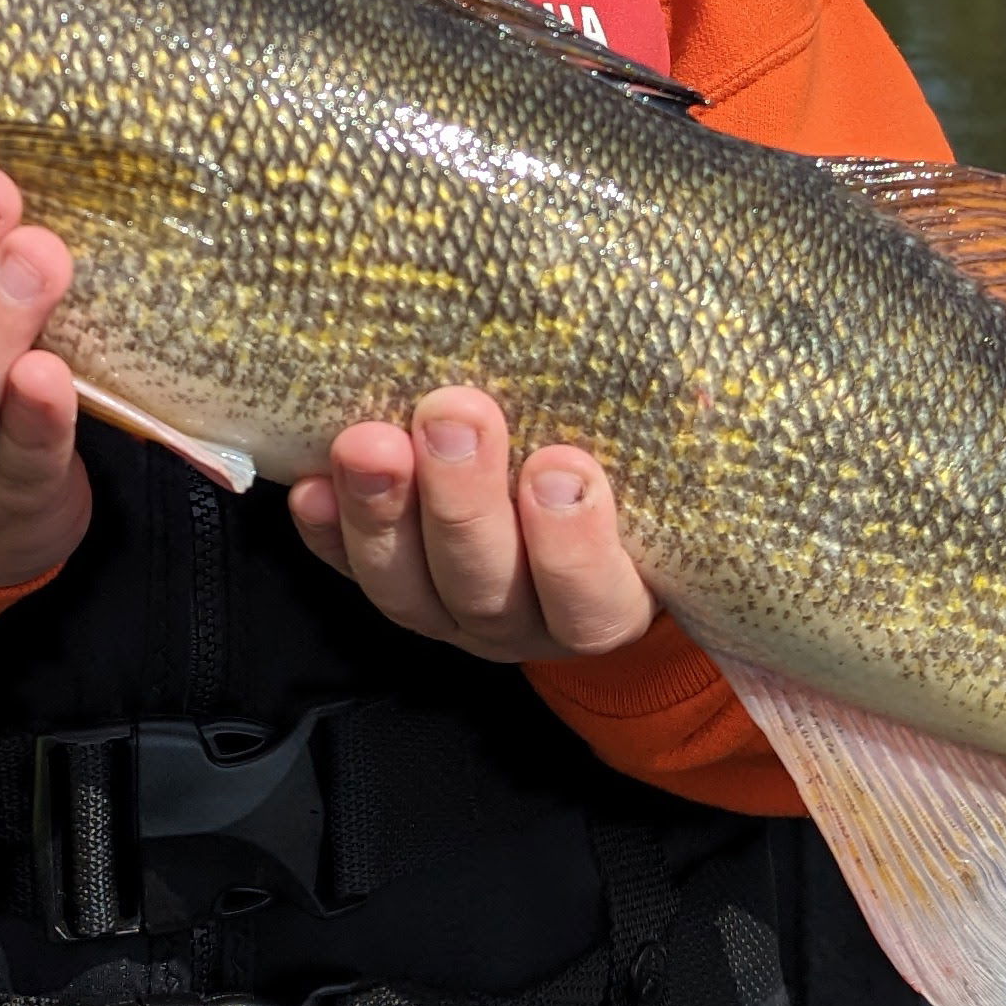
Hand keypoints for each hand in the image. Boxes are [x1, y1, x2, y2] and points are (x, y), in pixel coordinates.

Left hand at [290, 387, 654, 664]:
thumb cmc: (632, 492)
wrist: (577, 526)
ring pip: (405, 585)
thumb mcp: (663, 479)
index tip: (562, 465)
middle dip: (462, 501)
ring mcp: (446, 610)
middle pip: (485, 585)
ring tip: (369, 440)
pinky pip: (346, 571)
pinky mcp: (390, 584)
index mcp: (604, 605)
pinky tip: (304, 486)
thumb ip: (678, 438)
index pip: (591, 597)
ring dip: (382, 510)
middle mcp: (520, 621)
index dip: (573, 542)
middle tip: (454, 415)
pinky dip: (324, 532)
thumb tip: (701, 385)